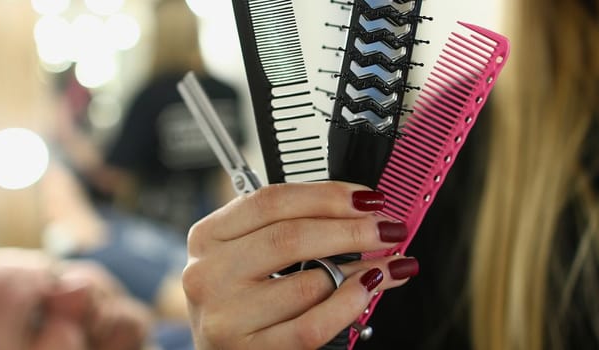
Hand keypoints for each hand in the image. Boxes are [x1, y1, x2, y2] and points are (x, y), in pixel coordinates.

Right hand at [183, 182, 418, 348]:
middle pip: (291, 237)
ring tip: (388, 264)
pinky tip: (368, 293)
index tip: (367, 199)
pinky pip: (310, 327)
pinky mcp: (249, 349)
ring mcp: (227, 315)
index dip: (327, 196)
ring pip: (308, 284)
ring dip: (361, 270)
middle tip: (387, 229)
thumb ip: (288, 228)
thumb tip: (360, 212)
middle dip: (352, 229)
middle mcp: (210, 273)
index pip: (272, 201)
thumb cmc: (239, 300)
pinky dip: (347, 307)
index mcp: (209, 236)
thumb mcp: (246, 255)